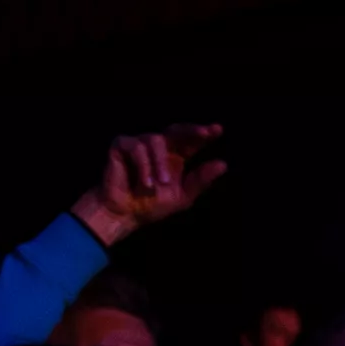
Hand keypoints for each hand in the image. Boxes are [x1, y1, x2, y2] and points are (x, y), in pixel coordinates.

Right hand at [71, 124, 231, 244]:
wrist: (124, 215)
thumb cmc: (151, 206)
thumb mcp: (182, 196)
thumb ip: (200, 181)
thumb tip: (223, 164)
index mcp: (176, 157)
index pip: (192, 141)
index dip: (204, 134)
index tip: (218, 130)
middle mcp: (160, 147)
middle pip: (177, 130)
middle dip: (191, 131)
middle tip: (204, 134)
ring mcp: (140, 144)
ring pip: (157, 140)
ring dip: (159, 164)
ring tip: (158, 185)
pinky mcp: (122, 146)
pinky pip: (137, 148)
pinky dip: (143, 166)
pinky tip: (144, 183)